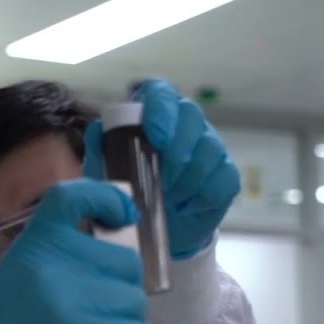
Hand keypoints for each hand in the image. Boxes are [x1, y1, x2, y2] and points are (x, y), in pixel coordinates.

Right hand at [0, 179, 146, 323]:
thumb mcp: (16, 275)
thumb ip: (58, 258)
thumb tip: (112, 253)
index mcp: (34, 244)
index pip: (75, 198)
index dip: (107, 198)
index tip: (123, 214)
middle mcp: (55, 265)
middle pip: (125, 261)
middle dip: (119, 285)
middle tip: (92, 309)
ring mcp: (74, 303)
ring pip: (133, 301)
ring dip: (120, 320)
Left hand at [83, 78, 240, 259]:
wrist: (147, 231)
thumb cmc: (125, 193)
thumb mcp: (105, 173)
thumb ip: (100, 149)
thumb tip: (99, 129)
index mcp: (152, 117)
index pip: (160, 93)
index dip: (161, 109)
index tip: (157, 138)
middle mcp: (184, 125)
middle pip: (191, 114)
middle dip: (178, 148)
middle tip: (162, 179)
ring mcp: (208, 148)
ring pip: (210, 149)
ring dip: (188, 178)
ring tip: (168, 198)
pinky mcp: (225, 177)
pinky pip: (225, 179)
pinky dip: (204, 197)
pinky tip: (186, 207)